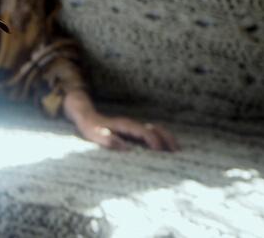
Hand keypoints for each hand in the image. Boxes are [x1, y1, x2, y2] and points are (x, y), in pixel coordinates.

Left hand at [62, 90, 178, 151]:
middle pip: (154, 128)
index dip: (152, 139)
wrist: (86, 114)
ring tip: (177, 150)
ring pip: (155, 129)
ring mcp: (133, 126)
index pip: (142, 131)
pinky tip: (166, 148)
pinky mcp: (132, 130)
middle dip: (166, 138)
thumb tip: (124, 147)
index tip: (160, 150)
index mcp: (124, 125)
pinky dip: (162, 138)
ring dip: (167, 137)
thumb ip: (107, 139)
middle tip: (177, 150)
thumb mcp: (94, 133)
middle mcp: (131, 124)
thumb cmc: (89, 126)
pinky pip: (151, 132)